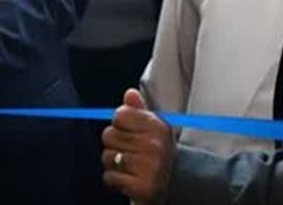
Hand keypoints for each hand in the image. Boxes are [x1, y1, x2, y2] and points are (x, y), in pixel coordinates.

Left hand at [101, 88, 174, 204]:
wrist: (175, 183)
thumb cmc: (158, 153)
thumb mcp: (153, 128)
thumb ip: (138, 111)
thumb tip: (130, 94)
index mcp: (157, 126)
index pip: (120, 114)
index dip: (119, 124)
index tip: (128, 132)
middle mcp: (155, 145)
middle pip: (109, 135)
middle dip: (113, 144)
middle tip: (128, 151)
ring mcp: (149, 167)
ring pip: (107, 157)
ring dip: (113, 163)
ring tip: (128, 166)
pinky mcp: (142, 187)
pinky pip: (110, 177)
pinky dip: (114, 180)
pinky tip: (126, 178)